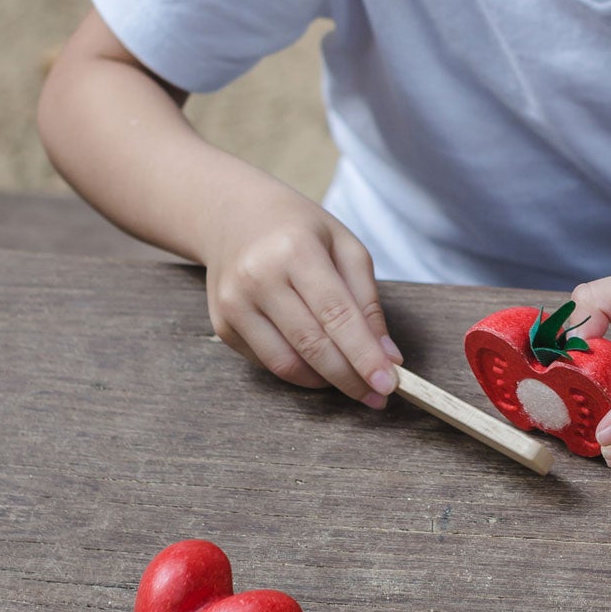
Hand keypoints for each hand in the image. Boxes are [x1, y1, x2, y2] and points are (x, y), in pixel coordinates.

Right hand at [201, 184, 401, 408]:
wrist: (231, 215)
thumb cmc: (299, 229)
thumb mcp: (344, 246)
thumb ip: (366, 300)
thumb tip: (387, 356)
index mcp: (296, 250)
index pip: (337, 314)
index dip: (364, 355)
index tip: (388, 383)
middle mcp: (258, 278)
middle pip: (312, 345)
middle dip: (350, 378)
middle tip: (379, 396)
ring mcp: (234, 304)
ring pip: (286, 364)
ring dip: (325, 381)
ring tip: (353, 380)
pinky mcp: (222, 325)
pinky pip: (267, 363)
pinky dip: (299, 372)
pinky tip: (318, 364)